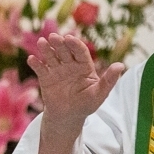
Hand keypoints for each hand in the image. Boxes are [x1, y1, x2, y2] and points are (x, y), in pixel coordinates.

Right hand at [29, 34, 123, 153]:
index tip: (69, 38)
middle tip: (54, 37)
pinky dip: (35, 63)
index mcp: (84, 66)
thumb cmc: (86, 105)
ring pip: (51, 57)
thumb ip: (109, 80)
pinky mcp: (45, 78)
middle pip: (64, 51)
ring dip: (46, 49)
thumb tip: (121, 65)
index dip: (74, 44)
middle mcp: (70, 65)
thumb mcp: (100, 94)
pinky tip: (32, 59)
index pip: (80, 51)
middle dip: (59, 43)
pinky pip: (40, 69)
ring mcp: (57, 70)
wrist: (68, 117)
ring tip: (41, 42)